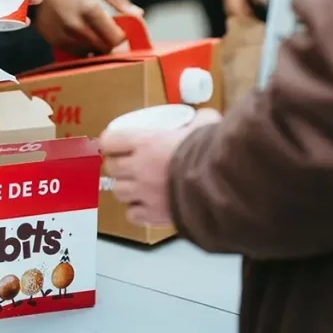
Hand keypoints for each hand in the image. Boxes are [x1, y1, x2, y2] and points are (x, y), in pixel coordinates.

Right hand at [35, 0, 142, 55]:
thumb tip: (139, 14)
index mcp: (89, 9)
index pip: (115, 38)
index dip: (122, 36)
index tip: (122, 29)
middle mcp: (76, 27)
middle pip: (104, 48)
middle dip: (111, 43)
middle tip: (111, 32)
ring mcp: (63, 36)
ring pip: (90, 53)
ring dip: (97, 46)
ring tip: (96, 32)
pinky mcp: (54, 42)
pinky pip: (76, 53)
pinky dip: (83, 47)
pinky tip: (83, 35)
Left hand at [100, 109, 220, 226]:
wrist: (221, 187)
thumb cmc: (209, 155)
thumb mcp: (204, 126)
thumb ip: (200, 120)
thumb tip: (204, 117)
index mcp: (146, 142)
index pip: (110, 141)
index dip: (110, 142)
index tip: (114, 143)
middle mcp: (139, 168)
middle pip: (112, 167)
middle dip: (117, 165)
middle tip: (126, 163)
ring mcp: (144, 193)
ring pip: (119, 191)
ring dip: (125, 188)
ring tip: (135, 185)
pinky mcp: (154, 214)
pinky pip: (133, 214)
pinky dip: (136, 211)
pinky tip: (145, 205)